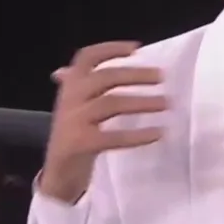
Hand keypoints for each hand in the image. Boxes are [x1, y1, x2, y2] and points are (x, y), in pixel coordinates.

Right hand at [38, 42, 167, 201]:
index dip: (110, 49)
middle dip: (135, 74)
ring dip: (141, 101)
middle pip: (104, 77)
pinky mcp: (80, 144)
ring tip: (165, 103)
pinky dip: (137, 135)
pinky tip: (158, 133)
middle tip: (161, 77)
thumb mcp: (73, 108)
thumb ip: (77, 88)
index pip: (85, 58)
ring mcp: (73, 121)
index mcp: (70, 87)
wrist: (57, 175)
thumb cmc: (73, 136)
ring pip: (111, 103)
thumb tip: (65, 69)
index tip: (136, 49)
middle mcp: (69, 99)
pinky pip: (113, 137)